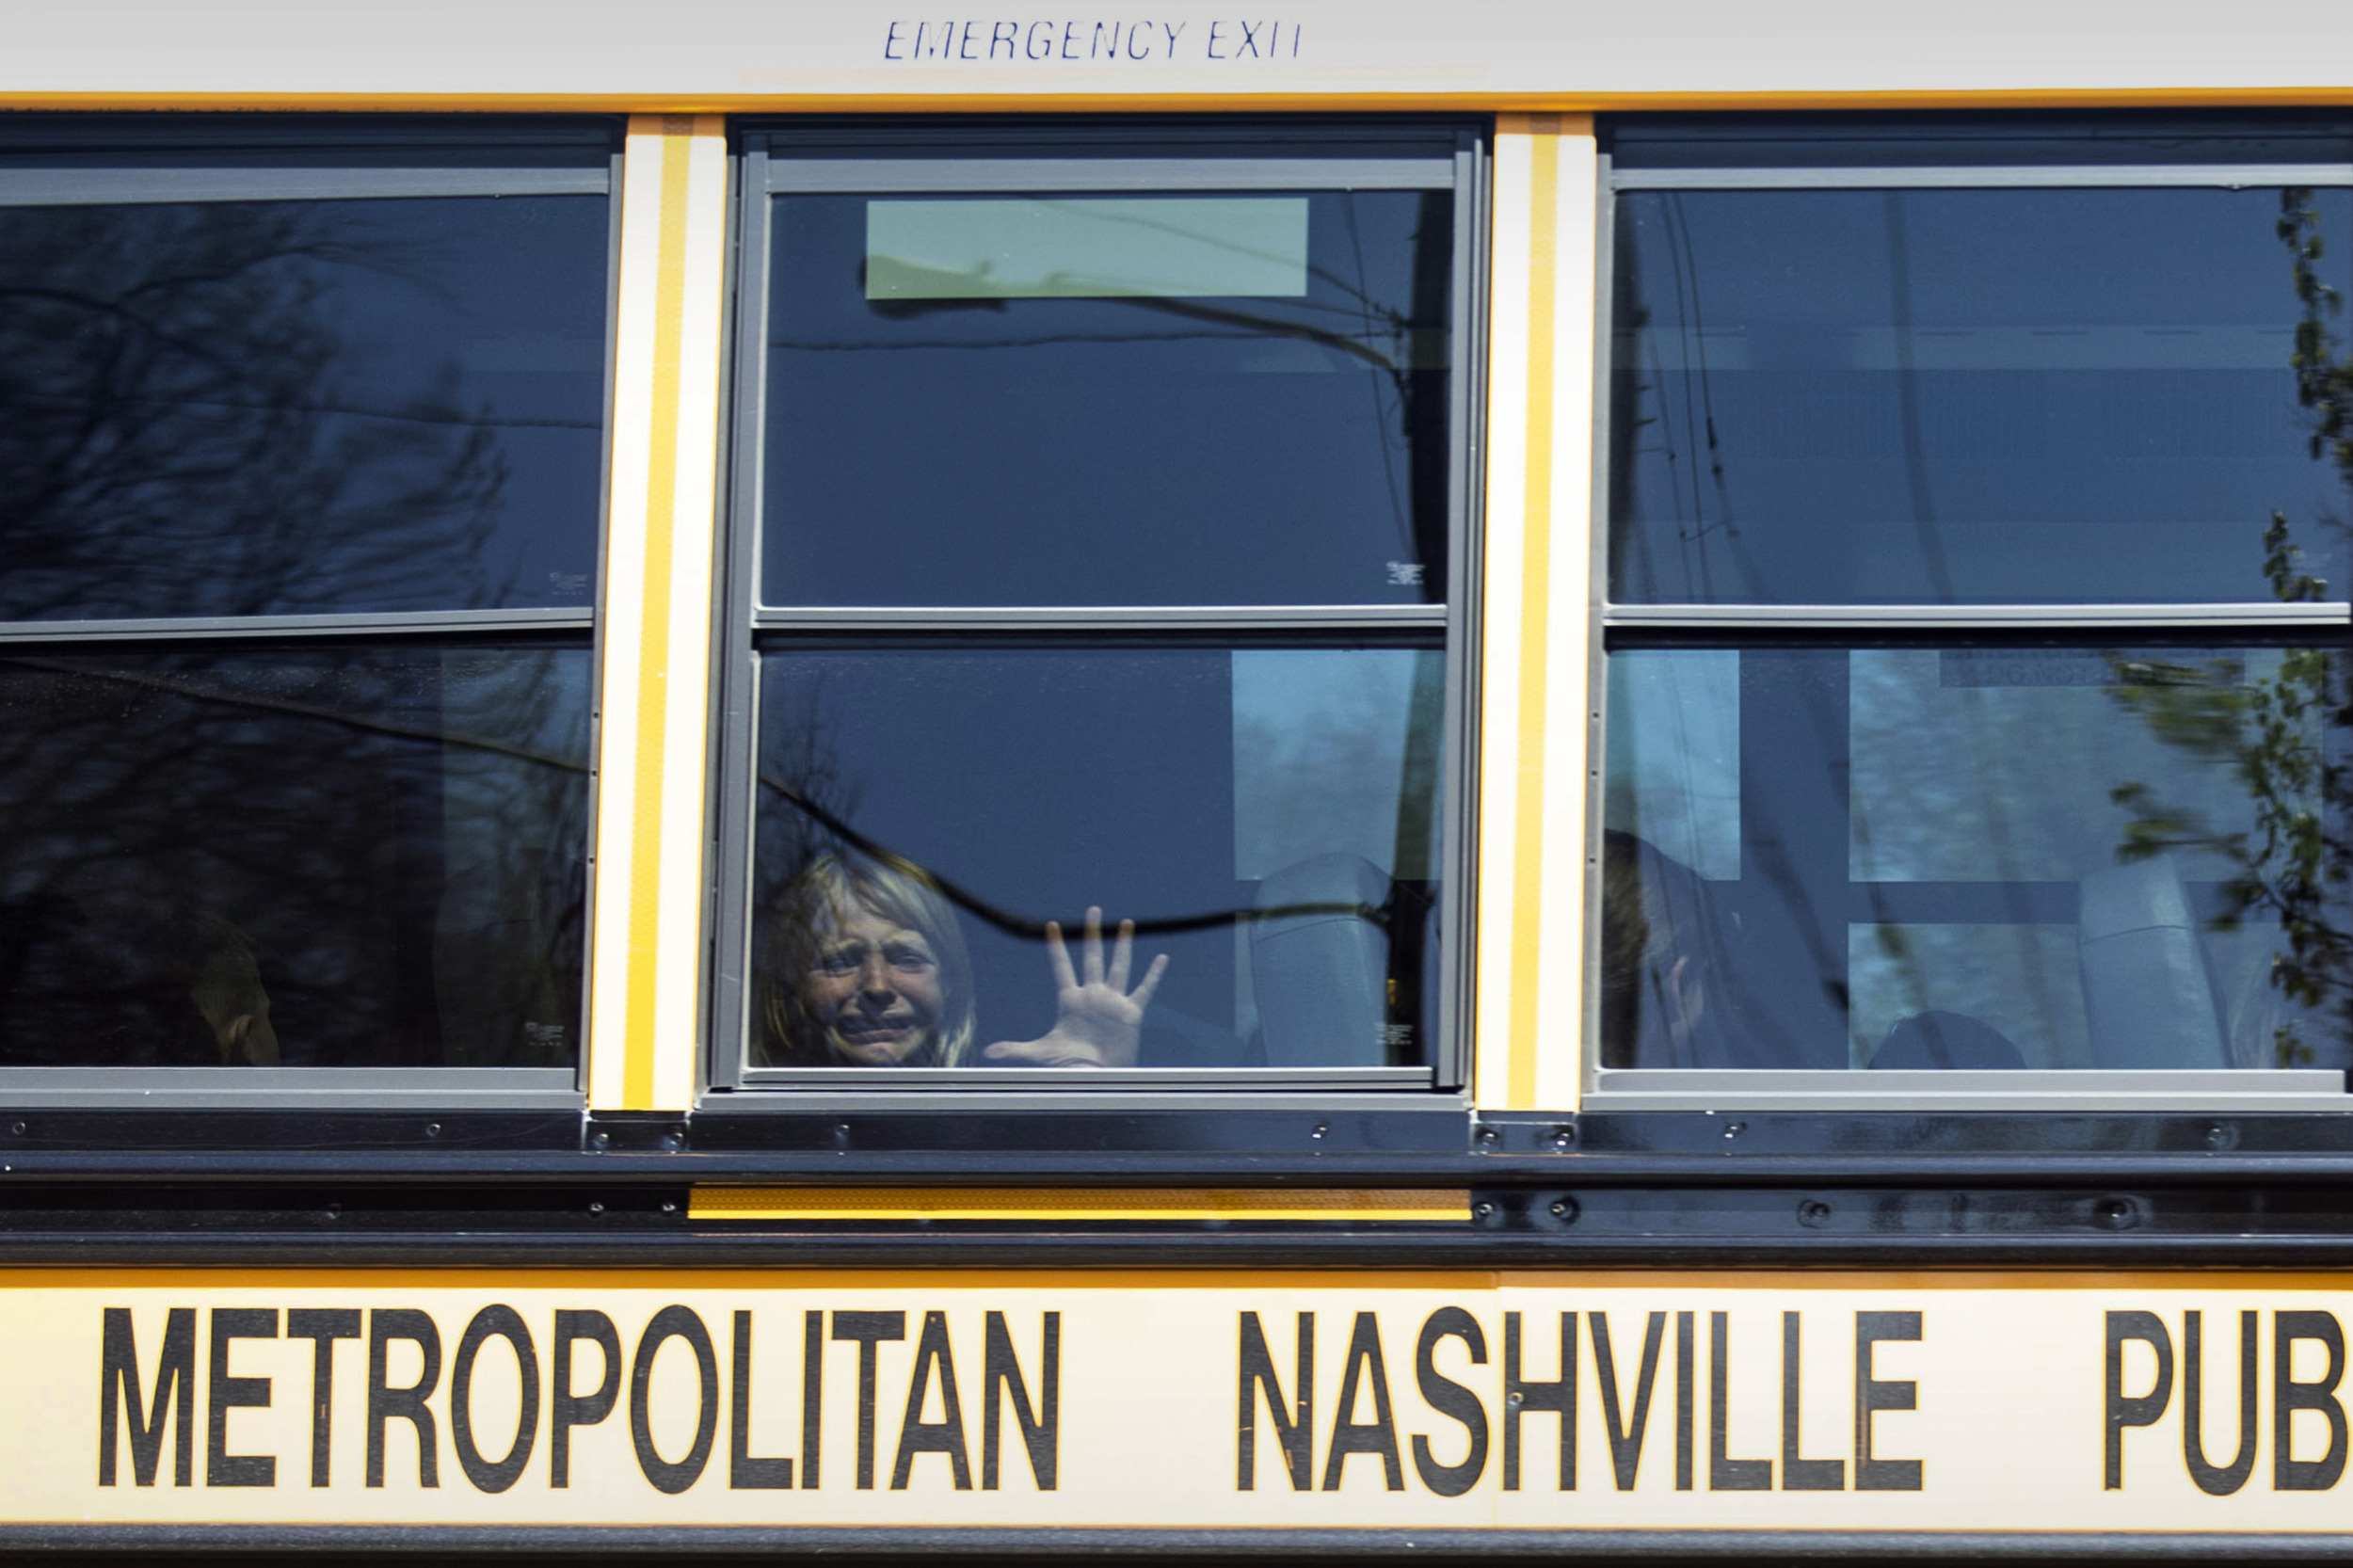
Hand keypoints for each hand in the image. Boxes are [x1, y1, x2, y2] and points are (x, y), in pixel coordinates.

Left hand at [983, 907, 1167, 1068]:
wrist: (1095, 1077)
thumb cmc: (1068, 1066)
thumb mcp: (1040, 1052)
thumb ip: (1015, 1049)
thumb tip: (987, 1053)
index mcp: (1070, 1000)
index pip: (1061, 967)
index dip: (1056, 947)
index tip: (1051, 925)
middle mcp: (1092, 995)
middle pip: (1091, 957)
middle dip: (1092, 933)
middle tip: (1093, 910)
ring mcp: (1112, 1001)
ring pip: (1119, 966)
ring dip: (1123, 945)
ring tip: (1127, 923)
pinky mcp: (1130, 1012)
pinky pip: (1144, 989)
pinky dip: (1153, 975)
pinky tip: (1161, 958)